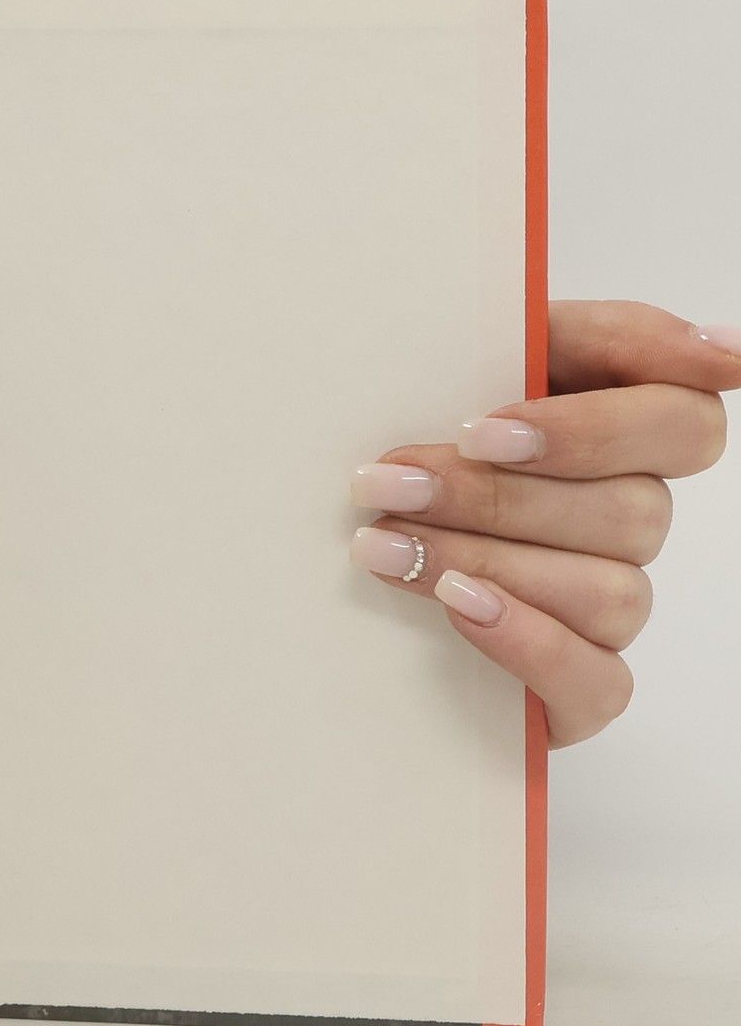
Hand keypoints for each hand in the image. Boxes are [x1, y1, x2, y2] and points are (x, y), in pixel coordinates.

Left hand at [352, 303, 739, 746]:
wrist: (325, 557)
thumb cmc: (405, 447)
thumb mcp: (452, 370)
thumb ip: (544, 336)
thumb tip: (722, 352)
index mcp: (619, 436)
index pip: (684, 422)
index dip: (597, 428)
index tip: (486, 428)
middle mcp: (630, 522)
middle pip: (630, 511)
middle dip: (492, 496)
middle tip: (385, 482)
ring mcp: (611, 609)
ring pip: (608, 589)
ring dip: (483, 561)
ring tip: (379, 544)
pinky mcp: (580, 689)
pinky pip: (597, 680)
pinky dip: (529, 641)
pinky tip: (458, 608)